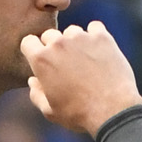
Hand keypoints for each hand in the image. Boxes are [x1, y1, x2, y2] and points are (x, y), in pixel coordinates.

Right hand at [22, 22, 141, 134]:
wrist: (112, 110)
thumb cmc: (79, 114)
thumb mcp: (50, 111)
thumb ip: (36, 94)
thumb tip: (33, 81)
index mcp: (42, 60)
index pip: (28, 42)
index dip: (33, 52)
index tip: (42, 61)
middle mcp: (59, 43)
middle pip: (49, 35)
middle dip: (53, 48)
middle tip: (65, 65)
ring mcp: (81, 38)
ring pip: (71, 32)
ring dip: (74, 42)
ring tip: (84, 61)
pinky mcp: (102, 37)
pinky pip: (94, 28)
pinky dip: (95, 37)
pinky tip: (98, 51)